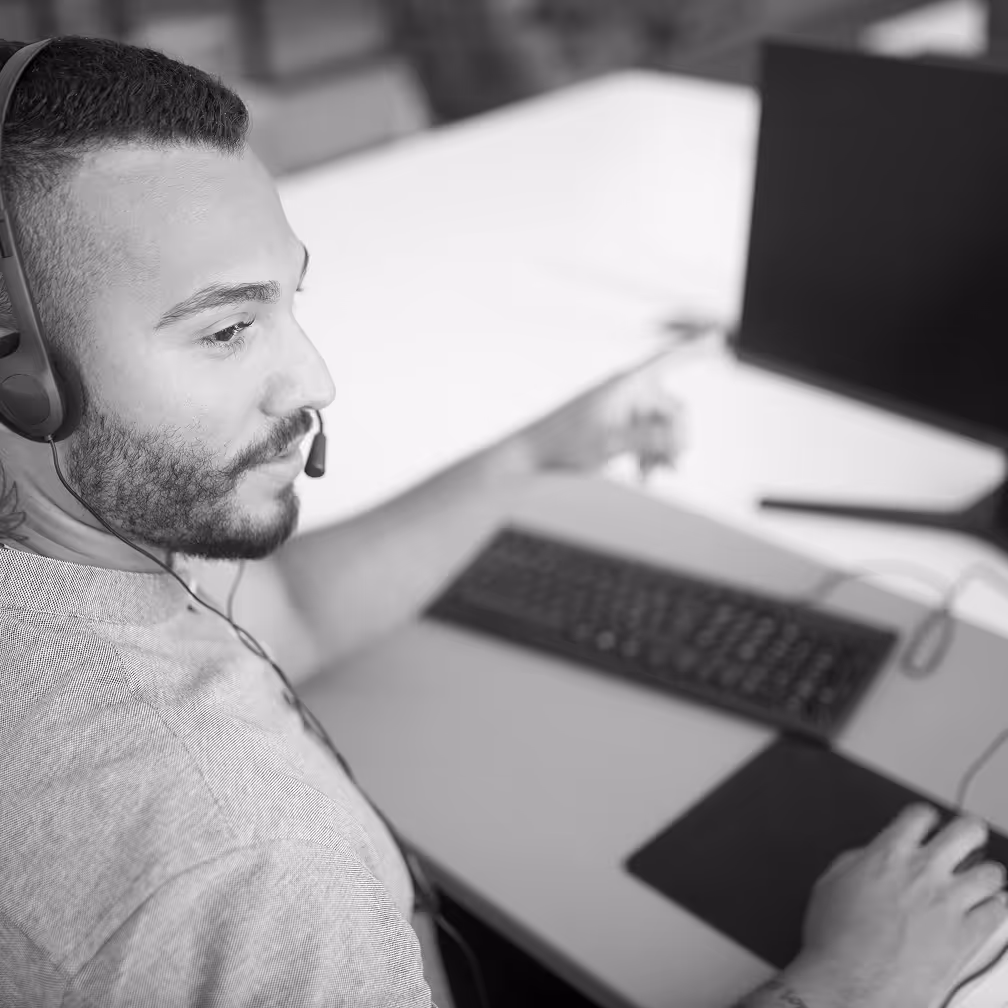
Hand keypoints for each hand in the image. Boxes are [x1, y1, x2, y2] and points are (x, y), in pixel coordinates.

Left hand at [513, 355, 684, 476]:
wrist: (530, 454)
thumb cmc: (563, 444)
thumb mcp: (610, 444)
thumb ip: (648, 440)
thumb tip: (680, 439)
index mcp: (626, 385)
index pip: (669, 359)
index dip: (695, 349)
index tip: (720, 338)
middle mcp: (626, 391)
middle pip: (672, 408)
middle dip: (675, 439)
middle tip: (672, 468)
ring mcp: (621, 408)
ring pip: (659, 427)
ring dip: (660, 451)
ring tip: (650, 475)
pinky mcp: (614, 424)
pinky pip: (644, 435)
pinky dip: (647, 453)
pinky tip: (642, 474)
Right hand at [786, 804, 1007, 1007]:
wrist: (851, 985)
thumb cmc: (836, 940)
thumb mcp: (831, 885)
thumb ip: (857, 861)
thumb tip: (870, 857)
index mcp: (888, 854)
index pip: (920, 816)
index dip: (926, 817)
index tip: (927, 825)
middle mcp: (924, 872)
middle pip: (966, 831)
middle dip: (969, 832)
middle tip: (966, 840)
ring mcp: (949, 903)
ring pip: (991, 872)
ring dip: (985, 874)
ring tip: (979, 881)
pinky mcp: (967, 936)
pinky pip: (999, 912)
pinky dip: (996, 908)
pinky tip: (986, 912)